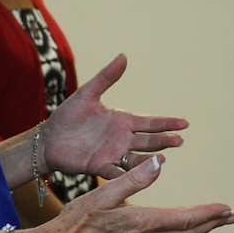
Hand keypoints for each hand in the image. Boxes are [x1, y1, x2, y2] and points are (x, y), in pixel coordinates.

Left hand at [42, 54, 189, 178]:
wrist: (48, 139)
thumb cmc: (68, 116)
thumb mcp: (87, 94)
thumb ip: (106, 77)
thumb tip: (123, 55)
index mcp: (123, 120)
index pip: (150, 122)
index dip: (167, 123)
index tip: (185, 123)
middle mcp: (122, 139)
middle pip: (149, 140)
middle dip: (165, 140)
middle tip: (179, 141)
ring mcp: (113, 154)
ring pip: (137, 158)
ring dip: (150, 160)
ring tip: (162, 159)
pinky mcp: (100, 167)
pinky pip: (117, 172)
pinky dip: (128, 176)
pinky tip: (139, 176)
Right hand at [44, 155, 233, 232]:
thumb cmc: (77, 221)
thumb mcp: (103, 193)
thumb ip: (133, 178)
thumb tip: (159, 162)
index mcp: (144, 223)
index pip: (187, 218)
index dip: (210, 214)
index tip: (228, 208)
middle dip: (212, 224)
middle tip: (232, 217)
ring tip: (213, 225)